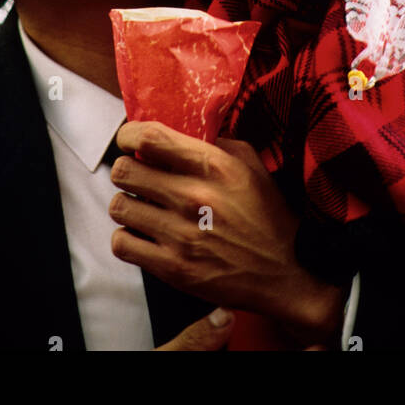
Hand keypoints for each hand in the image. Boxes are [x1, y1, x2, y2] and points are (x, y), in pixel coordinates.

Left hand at [109, 121, 343, 347]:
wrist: (285, 273)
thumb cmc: (268, 216)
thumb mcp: (252, 165)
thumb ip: (217, 142)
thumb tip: (182, 131)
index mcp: (213, 166)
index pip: (149, 138)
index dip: (129, 135)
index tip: (130, 141)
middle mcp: (193, 197)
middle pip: (125, 170)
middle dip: (127, 170)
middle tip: (139, 177)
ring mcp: (181, 235)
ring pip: (119, 206)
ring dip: (128, 205)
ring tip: (143, 208)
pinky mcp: (173, 269)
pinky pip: (122, 244)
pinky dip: (127, 238)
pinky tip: (143, 235)